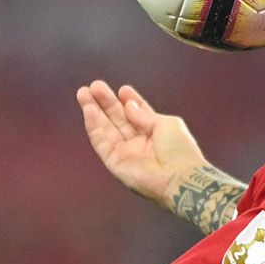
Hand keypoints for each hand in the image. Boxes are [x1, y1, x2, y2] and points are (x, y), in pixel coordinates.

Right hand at [76, 80, 207, 205]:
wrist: (180, 177)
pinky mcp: (115, 163)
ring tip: (83, 93)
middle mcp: (138, 142)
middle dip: (105, 102)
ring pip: (105, 129)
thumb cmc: (180, 151)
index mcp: (154, 132)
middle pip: (117, 118)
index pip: (137, 113)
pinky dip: (94, 127)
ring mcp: (125, 153)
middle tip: (93, 86)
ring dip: (94, 111)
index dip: (129, 100)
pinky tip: (89, 111)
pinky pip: (101, 143)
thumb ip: (143, 114)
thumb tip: (127, 104)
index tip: (122, 89)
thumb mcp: (166, 123)